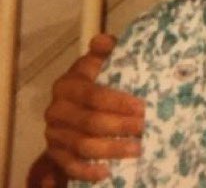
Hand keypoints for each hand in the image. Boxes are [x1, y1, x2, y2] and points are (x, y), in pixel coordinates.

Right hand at [42, 34, 143, 181]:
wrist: (77, 104)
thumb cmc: (100, 80)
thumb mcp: (104, 62)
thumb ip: (106, 51)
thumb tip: (102, 40)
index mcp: (68, 84)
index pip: (93, 95)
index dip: (118, 102)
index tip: (143, 107)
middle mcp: (56, 109)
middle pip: (90, 122)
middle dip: (121, 127)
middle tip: (146, 129)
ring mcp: (54, 133)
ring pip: (83, 145)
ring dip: (112, 149)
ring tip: (138, 149)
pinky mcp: (55, 153)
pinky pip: (70, 165)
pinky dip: (88, 170)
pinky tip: (108, 171)